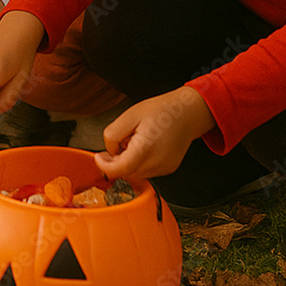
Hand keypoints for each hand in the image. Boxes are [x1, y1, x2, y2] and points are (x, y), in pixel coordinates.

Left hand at [94, 87, 215, 179]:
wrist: (186, 113)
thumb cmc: (160, 110)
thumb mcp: (129, 115)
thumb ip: (113, 134)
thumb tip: (109, 151)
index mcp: (147, 147)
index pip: (122, 169)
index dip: (106, 166)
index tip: (99, 157)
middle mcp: (158, 162)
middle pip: (128, 173)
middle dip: (115, 163)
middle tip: (113, 147)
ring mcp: (164, 168)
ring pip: (136, 174)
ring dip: (127, 163)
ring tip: (131, 142)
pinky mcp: (168, 169)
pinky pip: (147, 171)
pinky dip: (138, 163)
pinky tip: (142, 147)